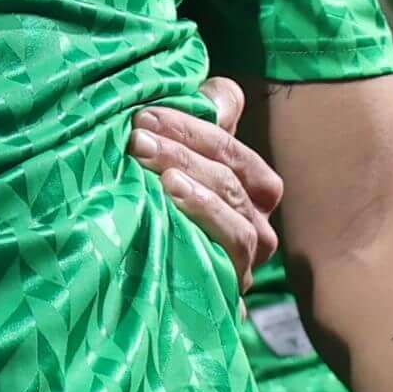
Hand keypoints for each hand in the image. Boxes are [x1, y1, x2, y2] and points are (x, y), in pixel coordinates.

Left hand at [131, 74, 283, 284]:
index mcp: (249, 190)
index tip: (145, 116)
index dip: (195, 127)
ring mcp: (246, 258)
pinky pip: (230, 247)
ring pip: (236, 210)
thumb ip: (201, 124)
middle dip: (185, 149)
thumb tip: (218, 93)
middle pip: (234, 176)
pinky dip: (203, 217)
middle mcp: (255, 224)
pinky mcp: (231, 285)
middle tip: (137, 137)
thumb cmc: (156, 218)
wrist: (137, 299)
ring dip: (195, 181)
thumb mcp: (174, 167)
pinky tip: (170, 201)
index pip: (234, 150)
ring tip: (155, 169)